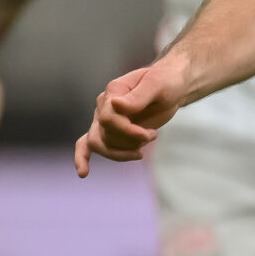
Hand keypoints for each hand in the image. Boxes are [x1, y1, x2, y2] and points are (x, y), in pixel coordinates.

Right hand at [74, 61, 185, 175]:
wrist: (171, 88)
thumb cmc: (166, 83)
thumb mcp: (158, 85)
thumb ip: (138, 96)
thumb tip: (116, 105)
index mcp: (113, 92)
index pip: (108, 119)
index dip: (128, 131)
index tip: (150, 135)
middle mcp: (103, 106)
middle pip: (103, 134)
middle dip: (128, 141)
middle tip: (151, 136)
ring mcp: (104, 120)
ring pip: (100, 144)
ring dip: (124, 151)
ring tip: (144, 144)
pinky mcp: (111, 131)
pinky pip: (87, 145)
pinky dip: (83, 157)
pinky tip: (83, 173)